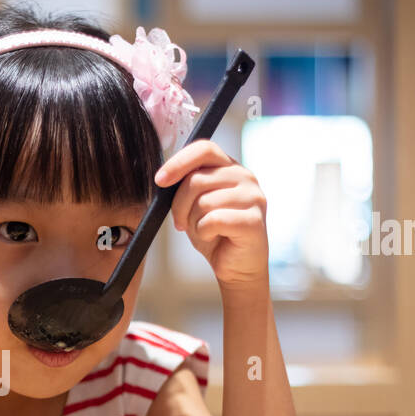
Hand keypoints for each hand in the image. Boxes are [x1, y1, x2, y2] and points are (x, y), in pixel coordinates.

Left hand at [156, 139, 268, 289]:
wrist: (236, 266)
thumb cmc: (214, 233)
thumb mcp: (194, 204)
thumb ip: (187, 185)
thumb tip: (164, 176)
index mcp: (230, 168)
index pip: (204, 149)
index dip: (178, 162)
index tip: (160, 180)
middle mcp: (245, 177)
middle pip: (196, 180)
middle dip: (180, 205)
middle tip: (182, 222)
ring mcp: (254, 198)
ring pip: (203, 202)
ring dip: (194, 222)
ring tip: (204, 231)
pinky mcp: (254, 221)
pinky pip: (214, 220)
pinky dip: (204, 232)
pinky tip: (214, 237)